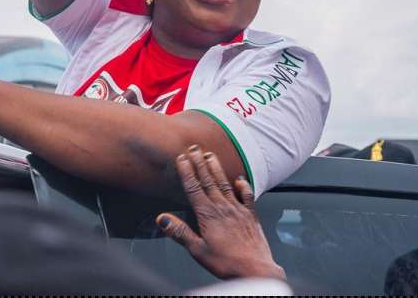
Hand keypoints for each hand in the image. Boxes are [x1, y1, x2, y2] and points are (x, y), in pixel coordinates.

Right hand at [157, 146, 284, 280]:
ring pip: (225, 184)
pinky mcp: (251, 215)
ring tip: (211, 155)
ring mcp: (239, 210)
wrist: (255, 268)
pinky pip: (247, 195)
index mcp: (208, 215)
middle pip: (209, 181)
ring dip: (217, 169)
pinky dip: (243, 185)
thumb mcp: (197, 250)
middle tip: (194, 148)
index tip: (181, 158)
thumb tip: (162, 218)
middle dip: (200, 163)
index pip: (194, 188)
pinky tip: (240, 179)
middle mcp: (224, 208)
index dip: (187, 172)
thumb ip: (180, 232)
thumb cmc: (226, 262)